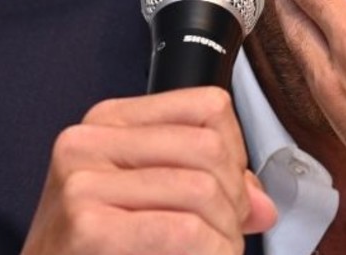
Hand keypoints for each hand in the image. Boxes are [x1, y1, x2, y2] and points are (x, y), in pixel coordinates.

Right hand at [21, 87, 276, 254]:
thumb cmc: (94, 249)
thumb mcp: (143, 201)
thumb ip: (204, 186)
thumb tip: (263, 204)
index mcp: (106, 121)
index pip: (209, 106)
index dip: (236, 154)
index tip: (230, 194)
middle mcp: (88, 142)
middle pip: (210, 148)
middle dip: (235, 200)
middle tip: (227, 235)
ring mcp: (82, 183)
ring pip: (203, 189)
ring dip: (225, 235)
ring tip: (214, 252)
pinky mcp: (88, 227)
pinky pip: (184, 231)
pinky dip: (211, 252)